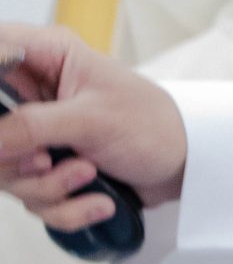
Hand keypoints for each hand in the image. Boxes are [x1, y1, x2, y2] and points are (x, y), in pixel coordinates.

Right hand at [0, 25, 186, 230]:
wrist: (184, 167)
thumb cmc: (152, 125)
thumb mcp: (91, 119)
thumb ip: (31, 126)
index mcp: (46, 56)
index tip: (8, 125)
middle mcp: (35, 93)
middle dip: (17, 160)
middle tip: (48, 161)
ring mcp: (38, 133)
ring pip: (6, 170)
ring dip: (48, 187)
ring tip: (89, 175)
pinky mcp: (46, 168)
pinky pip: (31, 198)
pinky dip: (65, 207)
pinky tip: (98, 200)